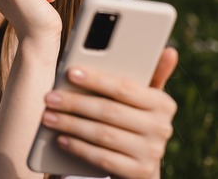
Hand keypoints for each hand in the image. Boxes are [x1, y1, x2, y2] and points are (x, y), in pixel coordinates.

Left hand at [41, 47, 178, 177]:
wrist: (140, 166)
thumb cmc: (134, 121)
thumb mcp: (143, 100)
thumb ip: (149, 75)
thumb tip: (169, 50)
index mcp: (163, 103)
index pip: (124, 87)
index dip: (96, 79)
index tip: (70, 72)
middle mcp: (161, 128)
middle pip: (109, 111)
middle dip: (75, 103)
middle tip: (49, 97)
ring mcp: (151, 152)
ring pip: (103, 134)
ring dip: (71, 125)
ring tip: (48, 116)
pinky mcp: (139, 172)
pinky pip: (102, 158)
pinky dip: (79, 148)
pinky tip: (61, 139)